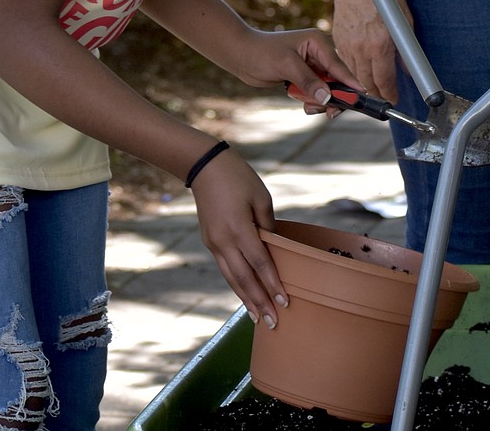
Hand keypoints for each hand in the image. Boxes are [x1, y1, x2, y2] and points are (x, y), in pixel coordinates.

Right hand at [190, 147, 285, 327]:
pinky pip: (225, 268)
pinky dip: (236, 284)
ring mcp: (214, 243)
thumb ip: (268, 224)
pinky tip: (244, 294)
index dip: (272, 284)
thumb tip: (274, 246)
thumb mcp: (260, 196)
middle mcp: (224, 241)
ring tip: (258, 318)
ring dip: (246, 299)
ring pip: (232, 278)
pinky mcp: (210, 241)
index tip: (285, 302)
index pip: (260, 263)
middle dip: (259, 302)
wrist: (204, 167)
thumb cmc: (238, 177)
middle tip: (273, 323)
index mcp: (239, 228)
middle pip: (244, 278)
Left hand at [234, 27, 360, 116]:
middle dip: (332, 96)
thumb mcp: (287, 66)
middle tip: (329, 112)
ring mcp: (312, 65)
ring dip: (320, 101)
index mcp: (318, 42)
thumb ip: (308, 81)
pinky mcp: (304, 76)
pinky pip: (317, 92)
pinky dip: (312, 101)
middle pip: (336, 80)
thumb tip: (327, 97)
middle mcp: (318, 53)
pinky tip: (304, 104)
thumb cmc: (262, 53)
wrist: (241, 56)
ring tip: (307, 107)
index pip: (338, 65)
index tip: (362, 95)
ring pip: (327, 89)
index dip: (350, 82)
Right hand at [332, 0, 410, 104]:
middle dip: (377, 95)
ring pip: (353, 76)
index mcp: (379, 45)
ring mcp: (346, 44)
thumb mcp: (404, 20)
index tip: (394, 98)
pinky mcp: (337, 38)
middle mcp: (361, 48)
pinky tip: (360, 69)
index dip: (390, 94)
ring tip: (373, 88)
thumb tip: (408, 68)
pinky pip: (344, 62)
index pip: (384, 81)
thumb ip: (407, 48)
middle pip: (367, 84)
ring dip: (363, 85)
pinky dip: (352, 69)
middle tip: (384, 97)